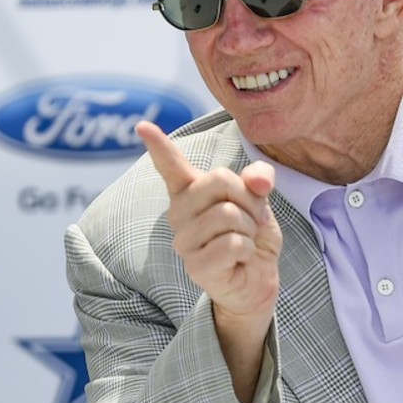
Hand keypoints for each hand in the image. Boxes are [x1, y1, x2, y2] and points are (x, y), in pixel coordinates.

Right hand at [136, 120, 282, 353]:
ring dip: (250, 228)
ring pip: (228, 214)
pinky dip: (248, 249)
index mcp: (191, 192)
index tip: (142, 125)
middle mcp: (180, 213)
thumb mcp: (259, 199)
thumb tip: (260, 181)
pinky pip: (233, 243)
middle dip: (249, 199)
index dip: (158, 145)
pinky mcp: (196, 266)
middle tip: (249, 220)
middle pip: (221, 180)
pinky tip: (241, 258)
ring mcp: (184, 241)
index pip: (171, 165)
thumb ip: (258, 179)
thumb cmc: (251, 233)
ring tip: (244, 241)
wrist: (258, 276)